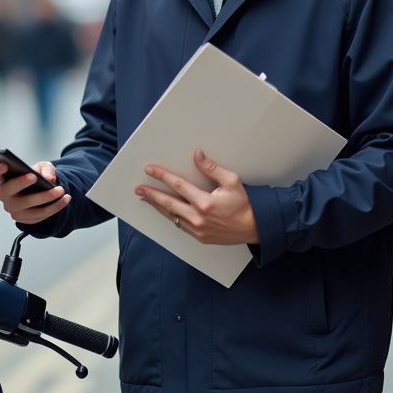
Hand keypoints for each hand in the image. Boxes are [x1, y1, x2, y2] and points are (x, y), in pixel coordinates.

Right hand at [0, 160, 70, 223]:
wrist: (43, 193)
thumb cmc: (37, 178)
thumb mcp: (43, 167)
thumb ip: (46, 169)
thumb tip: (49, 179)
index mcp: (4, 179)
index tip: (5, 165)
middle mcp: (5, 195)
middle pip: (7, 191)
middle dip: (20, 183)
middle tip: (34, 177)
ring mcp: (13, 209)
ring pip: (27, 204)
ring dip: (46, 197)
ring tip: (60, 190)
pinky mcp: (24, 219)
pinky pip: (40, 214)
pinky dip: (55, 207)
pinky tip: (65, 199)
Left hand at [136, 149, 259, 244]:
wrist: (253, 227)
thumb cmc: (244, 204)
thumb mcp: (232, 181)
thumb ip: (212, 168)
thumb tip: (197, 156)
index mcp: (205, 203)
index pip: (178, 185)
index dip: (162, 176)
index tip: (151, 170)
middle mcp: (198, 218)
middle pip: (168, 203)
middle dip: (152, 194)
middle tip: (139, 188)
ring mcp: (197, 230)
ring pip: (171, 216)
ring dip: (157, 206)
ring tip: (145, 198)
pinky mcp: (199, 237)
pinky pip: (179, 225)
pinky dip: (169, 216)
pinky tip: (164, 210)